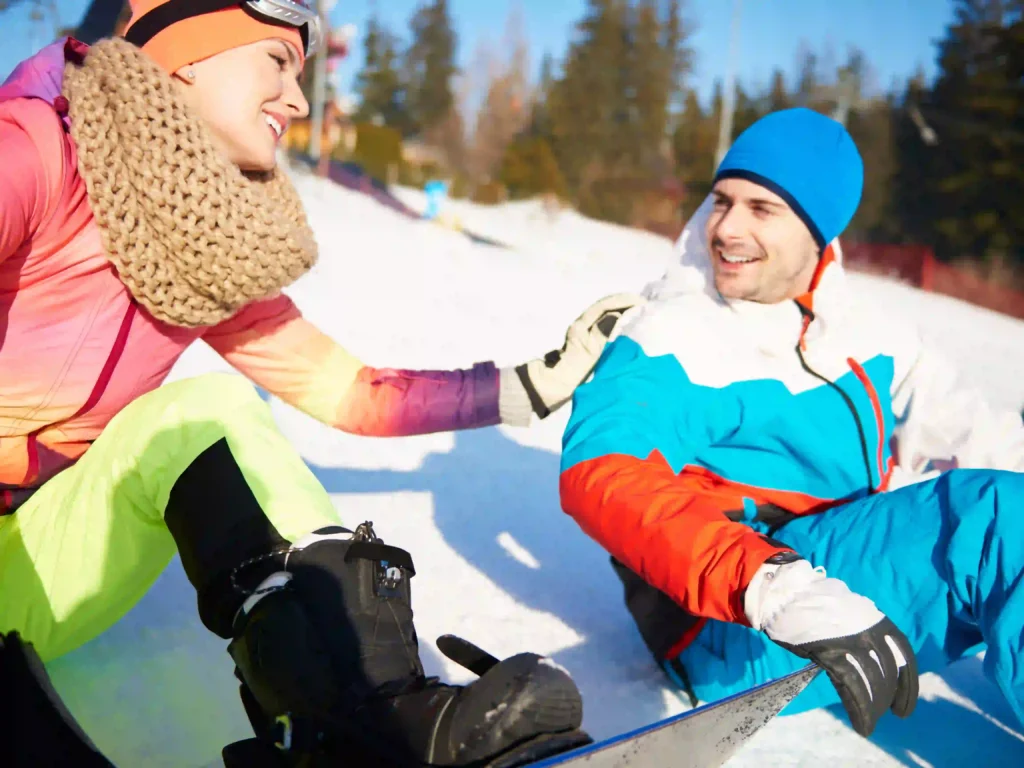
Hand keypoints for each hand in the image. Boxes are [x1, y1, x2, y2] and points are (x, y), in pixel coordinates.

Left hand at [513, 293, 644, 419]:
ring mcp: (585, 332)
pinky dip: (619, 322)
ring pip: (606, 315)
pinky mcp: (589, 341)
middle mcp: (582, 324)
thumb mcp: (589, 353)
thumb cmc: (572, 371)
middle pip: (605, 307)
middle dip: (625, 303)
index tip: (640, 302)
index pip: (604, 306)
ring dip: (623, 311)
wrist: (554, 386)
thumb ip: (602, 332)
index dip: (622, 301)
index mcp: (581, 325)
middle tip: (645, 306)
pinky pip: (606, 325)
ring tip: (641, 313)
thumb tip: (616, 315)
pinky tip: (630, 326)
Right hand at [745, 558, 917, 736]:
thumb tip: (872, 660)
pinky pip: (853, 688)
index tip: (904, 708)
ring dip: (874, 708)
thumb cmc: (815, 604)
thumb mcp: (850, 615)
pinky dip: (860, 710)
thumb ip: (863, 635)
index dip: (908, 686)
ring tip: (869, 722)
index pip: (904, 656)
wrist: (787, 594)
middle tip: (883, 714)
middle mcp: (870, 631)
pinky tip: (862, 724)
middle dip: (887, 698)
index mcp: (876, 621)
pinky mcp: (833, 654)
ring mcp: (851, 642)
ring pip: (873, 683)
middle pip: (888, 673)